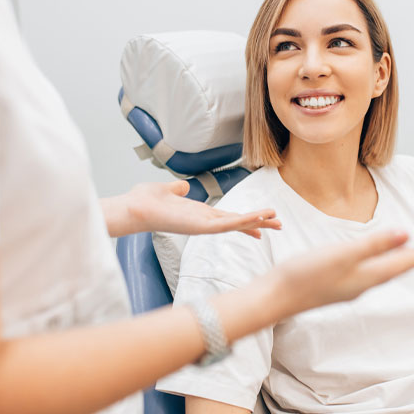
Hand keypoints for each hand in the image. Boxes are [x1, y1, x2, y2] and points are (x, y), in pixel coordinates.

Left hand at [102, 180, 281, 237]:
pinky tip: (258, 219)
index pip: (228, 217)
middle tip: (280, 225)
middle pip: (237, 222)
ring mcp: (203, 226)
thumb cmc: (145, 201)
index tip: (263, 222)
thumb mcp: (167, 190)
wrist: (133, 207)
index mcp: (199, 214)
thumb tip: (182, 186)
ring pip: (236, 224)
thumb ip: (177, 189)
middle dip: (258, 223)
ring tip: (276, 220)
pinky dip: (243, 222)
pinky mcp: (200, 227)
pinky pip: (227, 225)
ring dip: (256, 221)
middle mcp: (203, 222)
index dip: (246, 219)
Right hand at [269, 230, 413, 311]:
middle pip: (393, 270)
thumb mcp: (343, 255)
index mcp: (366, 277)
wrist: (275, 298)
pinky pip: (363, 275)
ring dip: (394, 263)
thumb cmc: (305, 275)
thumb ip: (374, 245)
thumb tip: (405, 234)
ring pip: (378, 273)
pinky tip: (367, 263)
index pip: (400, 265)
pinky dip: (374, 266)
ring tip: (403, 254)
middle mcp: (360, 285)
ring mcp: (346, 288)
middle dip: (410, 260)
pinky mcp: (332, 286)